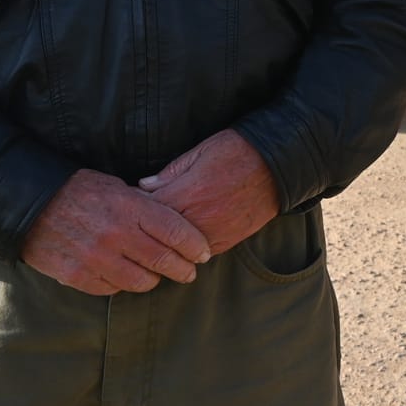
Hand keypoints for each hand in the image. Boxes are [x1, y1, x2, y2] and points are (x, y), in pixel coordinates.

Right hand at [22, 169, 212, 295]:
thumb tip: (174, 224)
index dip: (195, 246)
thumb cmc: (78, 190)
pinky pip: (112, 289)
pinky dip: (122, 284)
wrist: (29, 204)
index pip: (176, 231)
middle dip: (183, 269)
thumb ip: (144, 205)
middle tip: (189, 272)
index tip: (204, 253)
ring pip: (141, 281)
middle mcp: (116, 234)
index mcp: (130, 206)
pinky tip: (124, 276)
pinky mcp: (78, 275)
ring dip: (153, 280)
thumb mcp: (116, 186)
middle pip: (164, 261)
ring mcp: (96, 257)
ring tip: (156, 276)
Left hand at [139, 129, 281, 254]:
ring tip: (157, 235)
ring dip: (165, 243)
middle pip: (157, 234)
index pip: (146, 209)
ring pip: (176, 249)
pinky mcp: (226, 242)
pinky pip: (198, 253)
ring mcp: (212, 233)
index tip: (129, 205)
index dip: (135, 207)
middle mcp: (196, 218)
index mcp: (185, 193)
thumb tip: (144, 185)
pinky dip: (187, 249)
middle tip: (136, 224)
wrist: (277, 167)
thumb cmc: (236, 152)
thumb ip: (169, 173)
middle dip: (145, 229)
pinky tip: (182, 241)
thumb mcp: (198, 152)